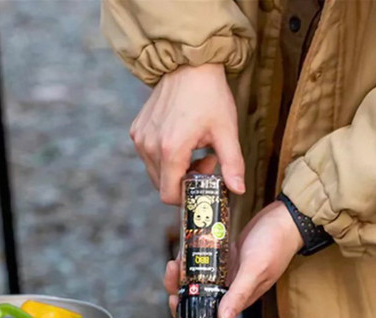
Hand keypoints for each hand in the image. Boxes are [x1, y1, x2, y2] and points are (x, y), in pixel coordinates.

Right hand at [130, 64, 244, 203]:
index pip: (169, 195)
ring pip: (155, 173)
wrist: (189, 63)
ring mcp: (140, 138)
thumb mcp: (226, 130)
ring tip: (194, 149)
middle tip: (205, 161)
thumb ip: (232, 164)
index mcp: (171, 150)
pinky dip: (164, 157)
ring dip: (174, 170)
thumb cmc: (209, 95)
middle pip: (162, 186)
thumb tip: (239, 190)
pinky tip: (181, 139)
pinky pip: (148, 157)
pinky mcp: (137, 131)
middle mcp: (150, 146)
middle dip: (183, 182)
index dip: (186, 196)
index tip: (203, 179)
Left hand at [164, 201, 303, 317]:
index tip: (174, 297)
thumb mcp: (255, 270)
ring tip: (177, 258)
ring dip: (182, 270)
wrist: (287, 217)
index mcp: (236, 297)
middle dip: (177, 285)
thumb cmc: (276, 243)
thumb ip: (238, 294)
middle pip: (194, 294)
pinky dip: (192, 255)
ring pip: (196, 276)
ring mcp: (226, 271)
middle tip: (173, 268)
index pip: (205, 313)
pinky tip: (186, 247)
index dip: (185, 309)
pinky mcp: (224, 256)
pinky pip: (202, 260)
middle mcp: (229, 287)